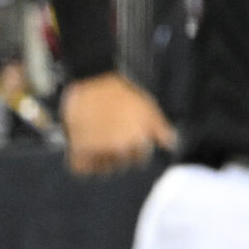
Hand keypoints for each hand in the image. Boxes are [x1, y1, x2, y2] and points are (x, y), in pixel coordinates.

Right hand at [60, 72, 176, 174]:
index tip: (131, 138)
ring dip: (104, 159)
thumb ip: (161, 128)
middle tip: (113, 134)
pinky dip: (85, 163)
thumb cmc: (121, 92)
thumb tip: (171, 145)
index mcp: (138, 140)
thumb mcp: (148, 107)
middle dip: (121, 153)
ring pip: (105, 168)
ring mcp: (98, 150)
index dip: (137, 148)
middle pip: (123, 164)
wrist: (91, 80)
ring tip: (100, 139)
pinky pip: (83, 168)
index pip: (140, 159)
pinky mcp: (78, 149)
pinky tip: (88, 150)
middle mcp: (119, 148)